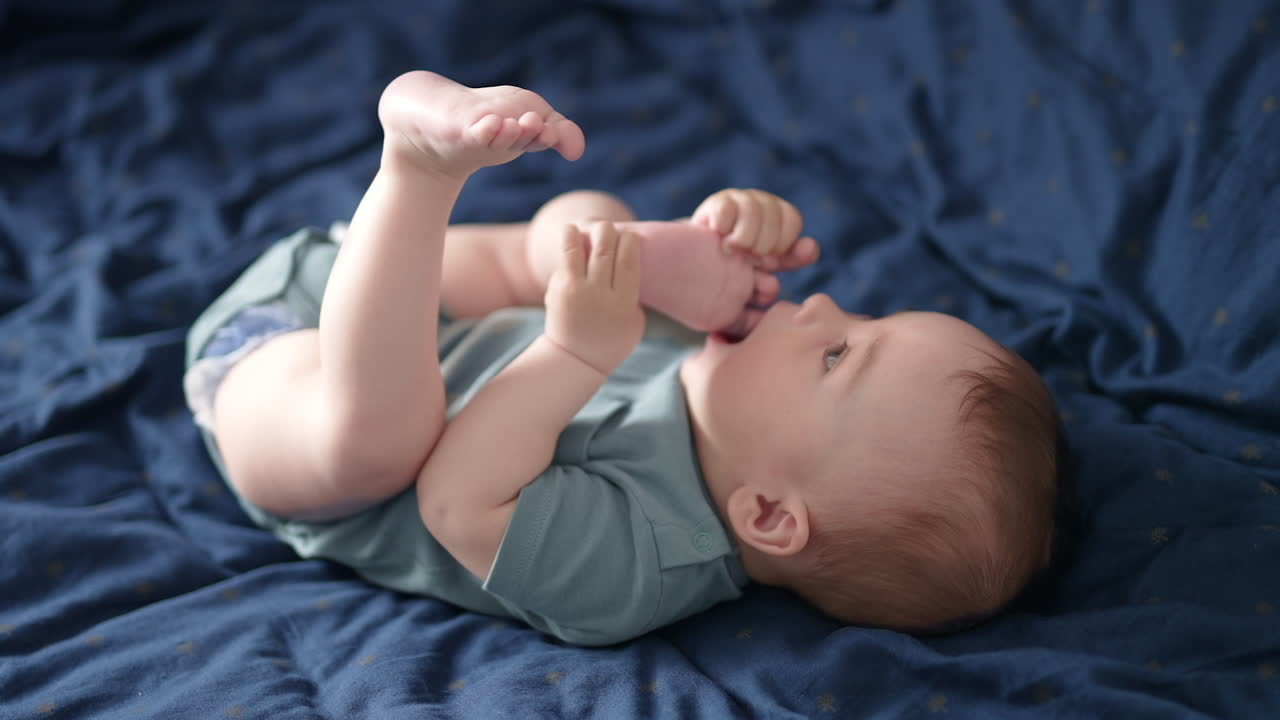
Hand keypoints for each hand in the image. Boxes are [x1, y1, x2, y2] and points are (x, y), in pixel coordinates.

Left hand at [543, 222, 645, 374]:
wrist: (576, 359)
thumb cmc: (612, 339)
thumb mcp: (635, 322)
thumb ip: (634, 296)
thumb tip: (632, 264)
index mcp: (623, 303)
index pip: (629, 263)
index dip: (630, 243)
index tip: (630, 235)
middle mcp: (600, 295)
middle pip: (606, 251)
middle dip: (609, 233)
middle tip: (610, 228)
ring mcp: (577, 292)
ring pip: (582, 251)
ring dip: (588, 233)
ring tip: (590, 226)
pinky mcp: (559, 291)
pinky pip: (565, 260)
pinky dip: (568, 242)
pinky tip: (570, 230)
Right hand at [691, 189, 819, 271]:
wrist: (706, 257)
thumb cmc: (743, 263)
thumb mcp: (769, 263)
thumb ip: (791, 258)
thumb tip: (811, 247)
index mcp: (780, 213)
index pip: (792, 220)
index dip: (782, 242)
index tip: (770, 259)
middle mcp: (763, 201)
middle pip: (773, 215)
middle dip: (763, 243)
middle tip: (750, 258)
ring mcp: (740, 199)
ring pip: (752, 212)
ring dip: (744, 238)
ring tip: (732, 252)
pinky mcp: (717, 203)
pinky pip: (726, 211)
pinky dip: (723, 228)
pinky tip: (719, 237)